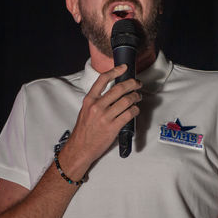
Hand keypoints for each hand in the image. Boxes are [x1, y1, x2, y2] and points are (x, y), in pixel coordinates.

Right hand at [57, 64, 140, 178]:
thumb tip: (112, 93)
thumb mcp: (85, 111)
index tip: (124, 68)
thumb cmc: (83, 132)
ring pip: (127, 100)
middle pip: (119, 88)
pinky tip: (135, 110)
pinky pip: (129, 114)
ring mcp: (105, 116)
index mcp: (89, 100)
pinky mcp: (113, 127)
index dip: (115, 71)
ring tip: (138, 97)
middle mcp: (97, 106)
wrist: (80, 149)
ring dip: (136, 97)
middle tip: (137, 84)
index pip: (103, 80)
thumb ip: (96, 101)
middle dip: (132, 84)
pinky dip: (135, 110)